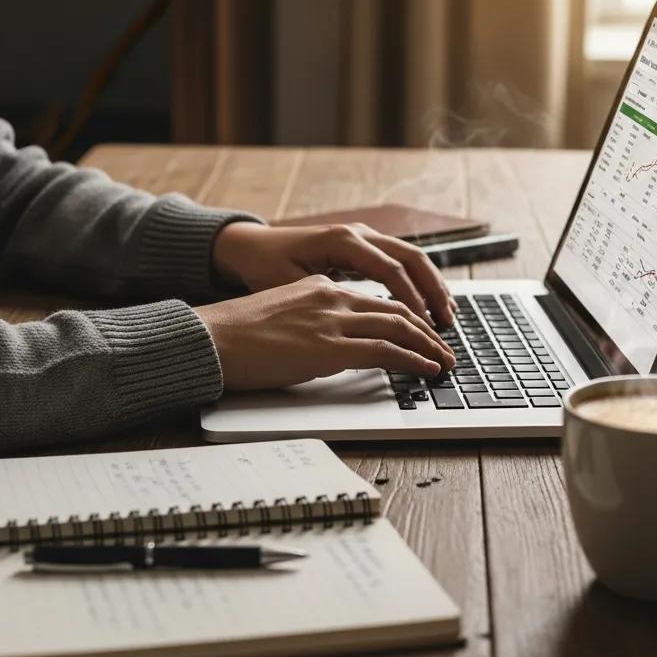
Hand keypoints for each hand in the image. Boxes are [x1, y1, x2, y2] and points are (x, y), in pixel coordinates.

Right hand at [194, 274, 456, 389]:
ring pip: (399, 326)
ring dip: (428, 346)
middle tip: (445, 347)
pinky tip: (428, 370)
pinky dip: (414, 360)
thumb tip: (330, 345)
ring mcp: (332, 320)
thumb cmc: (236, 336)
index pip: (375, 300)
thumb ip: (311, 322)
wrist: (210, 339)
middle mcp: (332, 296)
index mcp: (319, 287)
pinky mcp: (330, 347)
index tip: (421, 331)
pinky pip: (386, 350)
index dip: (405, 315)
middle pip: (396, 309)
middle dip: (426, 330)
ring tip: (445, 361)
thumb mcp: (281, 317)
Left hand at [212, 221, 455, 326]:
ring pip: (412, 257)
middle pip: (412, 258)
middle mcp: (359, 233)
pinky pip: (401, 261)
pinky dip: (420, 282)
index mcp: (343, 241)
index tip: (425, 327)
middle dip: (434, 292)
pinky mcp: (365, 247)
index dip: (412, 300)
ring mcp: (364, 237)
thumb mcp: (289, 286)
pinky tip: (430, 305)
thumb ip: (323, 300)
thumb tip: (354, 324)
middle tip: (447, 324)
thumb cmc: (265, 267)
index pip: (391, 270)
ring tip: (447, 316)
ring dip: (433, 286)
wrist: (251, 247)